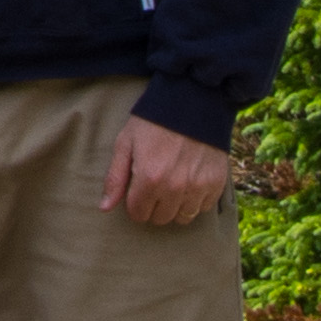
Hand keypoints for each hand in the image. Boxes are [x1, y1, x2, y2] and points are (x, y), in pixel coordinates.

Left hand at [99, 116, 233, 228]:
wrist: (192, 101)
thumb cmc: (153, 121)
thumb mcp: (126, 143)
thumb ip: (115, 178)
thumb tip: (105, 208)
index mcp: (149, 179)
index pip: (138, 214)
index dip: (135, 204)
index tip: (137, 191)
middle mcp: (175, 188)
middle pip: (160, 219)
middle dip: (154, 206)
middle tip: (155, 186)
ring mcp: (198, 187)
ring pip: (183, 218)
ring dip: (175, 206)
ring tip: (173, 185)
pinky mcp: (216, 183)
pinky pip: (203, 208)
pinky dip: (196, 200)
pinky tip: (190, 181)